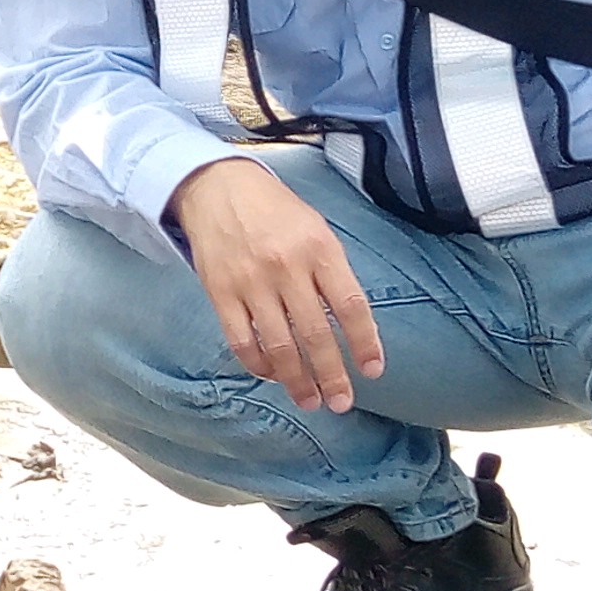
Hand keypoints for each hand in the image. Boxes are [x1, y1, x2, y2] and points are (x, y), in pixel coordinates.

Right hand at [169, 156, 382, 413]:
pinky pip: (242, 340)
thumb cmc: (277, 213)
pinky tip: (272, 375)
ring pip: (279, 345)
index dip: (365, 343)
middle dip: (331, 375)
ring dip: (297, 380)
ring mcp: (251, 282)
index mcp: (319, 249)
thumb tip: (350, 327)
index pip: (350, 306)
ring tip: (310, 401)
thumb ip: (333, 274)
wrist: (218, 188)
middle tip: (342, 402)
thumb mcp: (316, 230)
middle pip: (315, 333)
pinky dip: (259, 364)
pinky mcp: (220, 293)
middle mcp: (287, 267)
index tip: (373, 371)